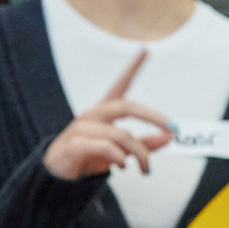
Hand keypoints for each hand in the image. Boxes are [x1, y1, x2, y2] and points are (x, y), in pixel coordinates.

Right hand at [42, 51, 173, 180]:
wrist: (57, 177)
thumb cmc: (88, 158)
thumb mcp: (120, 151)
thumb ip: (143, 145)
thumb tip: (168, 137)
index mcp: (104, 112)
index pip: (120, 84)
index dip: (132, 67)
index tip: (145, 50)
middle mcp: (93, 115)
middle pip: (126, 106)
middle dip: (153, 117)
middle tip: (171, 130)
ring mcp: (82, 129)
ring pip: (121, 134)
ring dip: (139, 152)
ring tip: (144, 169)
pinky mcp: (75, 145)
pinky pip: (105, 147)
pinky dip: (118, 157)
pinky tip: (121, 166)